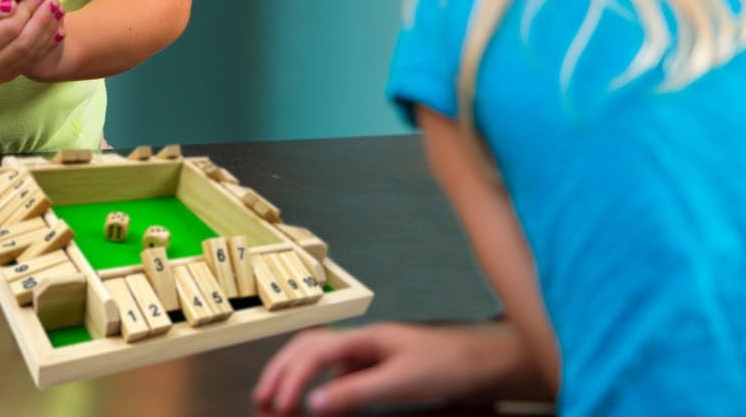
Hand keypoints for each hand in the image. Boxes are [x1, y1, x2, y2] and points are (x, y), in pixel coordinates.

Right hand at [0, 0, 64, 85]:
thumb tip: (10, 3)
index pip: (9, 28)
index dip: (27, 9)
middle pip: (23, 43)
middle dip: (41, 20)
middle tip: (53, 0)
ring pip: (30, 54)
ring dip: (47, 32)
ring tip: (57, 11)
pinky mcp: (5, 78)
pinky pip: (30, 60)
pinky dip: (44, 44)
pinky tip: (56, 28)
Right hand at [253, 322, 536, 412]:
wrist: (484, 360)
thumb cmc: (448, 365)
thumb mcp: (401, 381)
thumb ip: (355, 392)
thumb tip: (313, 404)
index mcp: (364, 338)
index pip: (312, 353)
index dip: (290, 379)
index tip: (277, 407)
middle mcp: (362, 340)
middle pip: (307, 347)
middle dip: (281, 371)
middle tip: (262, 400)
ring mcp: (370, 350)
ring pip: (318, 355)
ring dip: (295, 374)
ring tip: (277, 399)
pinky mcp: (379, 363)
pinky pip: (337, 369)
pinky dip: (318, 383)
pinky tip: (316, 401)